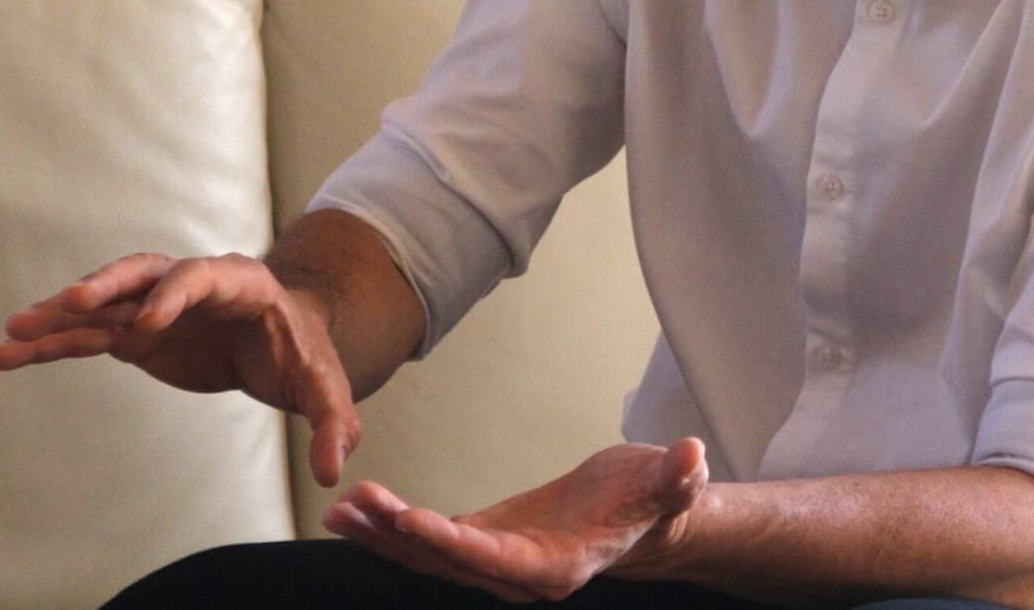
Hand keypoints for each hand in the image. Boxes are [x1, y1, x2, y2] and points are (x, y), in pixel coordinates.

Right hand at [0, 251, 362, 485]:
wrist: (283, 342)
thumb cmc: (305, 357)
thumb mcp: (325, 388)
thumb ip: (333, 423)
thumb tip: (333, 470)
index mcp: (242, 284)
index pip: (205, 277)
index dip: (177, 294)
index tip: (148, 323)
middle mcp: (191, 285)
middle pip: (146, 271)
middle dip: (110, 284)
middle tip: (72, 302)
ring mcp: (157, 304)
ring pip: (105, 302)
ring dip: (60, 314)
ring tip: (12, 331)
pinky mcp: (135, 333)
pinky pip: (87, 334)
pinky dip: (50, 343)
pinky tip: (7, 354)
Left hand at [323, 438, 707, 601]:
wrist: (644, 512)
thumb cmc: (657, 497)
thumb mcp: (672, 484)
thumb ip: (678, 479)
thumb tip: (693, 457)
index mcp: (558, 566)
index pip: (497, 561)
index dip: (454, 544)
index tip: (413, 521)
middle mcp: (520, 574)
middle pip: (450, 564)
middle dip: (400, 539)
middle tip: (356, 508)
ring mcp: (498, 561)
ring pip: (431, 556)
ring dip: (385, 536)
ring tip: (340, 511)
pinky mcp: (486, 541)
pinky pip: (433, 539)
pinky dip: (395, 526)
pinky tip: (359, 510)